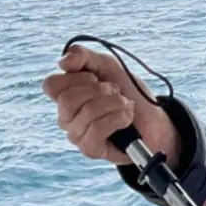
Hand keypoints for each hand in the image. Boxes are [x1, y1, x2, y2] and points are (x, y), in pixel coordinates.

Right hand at [42, 44, 180, 166]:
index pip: (51, 85)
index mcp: (65, 96)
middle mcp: (66, 117)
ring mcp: (77, 135)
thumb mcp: (107, 65)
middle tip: (115, 91)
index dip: (75, 77)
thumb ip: (83, 56)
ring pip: (87, 112)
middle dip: (100, 90)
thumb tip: (62, 62)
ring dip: (114, 103)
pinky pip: (97, 130)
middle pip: (67, 100)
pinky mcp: (91, 149)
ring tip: (126, 104)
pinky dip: (118, 118)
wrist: (154, 118)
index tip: (95, 78)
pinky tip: (127, 118)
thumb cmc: (127, 92)